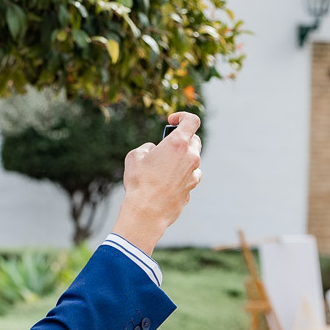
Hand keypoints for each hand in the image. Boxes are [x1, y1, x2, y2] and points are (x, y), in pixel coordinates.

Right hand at [109, 111, 201, 253]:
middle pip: (194, 140)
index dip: (182, 116)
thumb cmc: (139, 182)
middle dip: (182, 139)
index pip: (192, 120)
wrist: (146, 212)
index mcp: (178, 144)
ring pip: (192, 160)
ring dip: (181, 159)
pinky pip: (189, 177)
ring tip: (163, 167)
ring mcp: (193, 174)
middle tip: (166, 147)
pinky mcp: (191, 189)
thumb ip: (148, 147)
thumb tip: (154, 150)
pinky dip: (181, 176)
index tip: (171, 121)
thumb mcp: (135, 156)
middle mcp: (190, 157)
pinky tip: (166, 183)